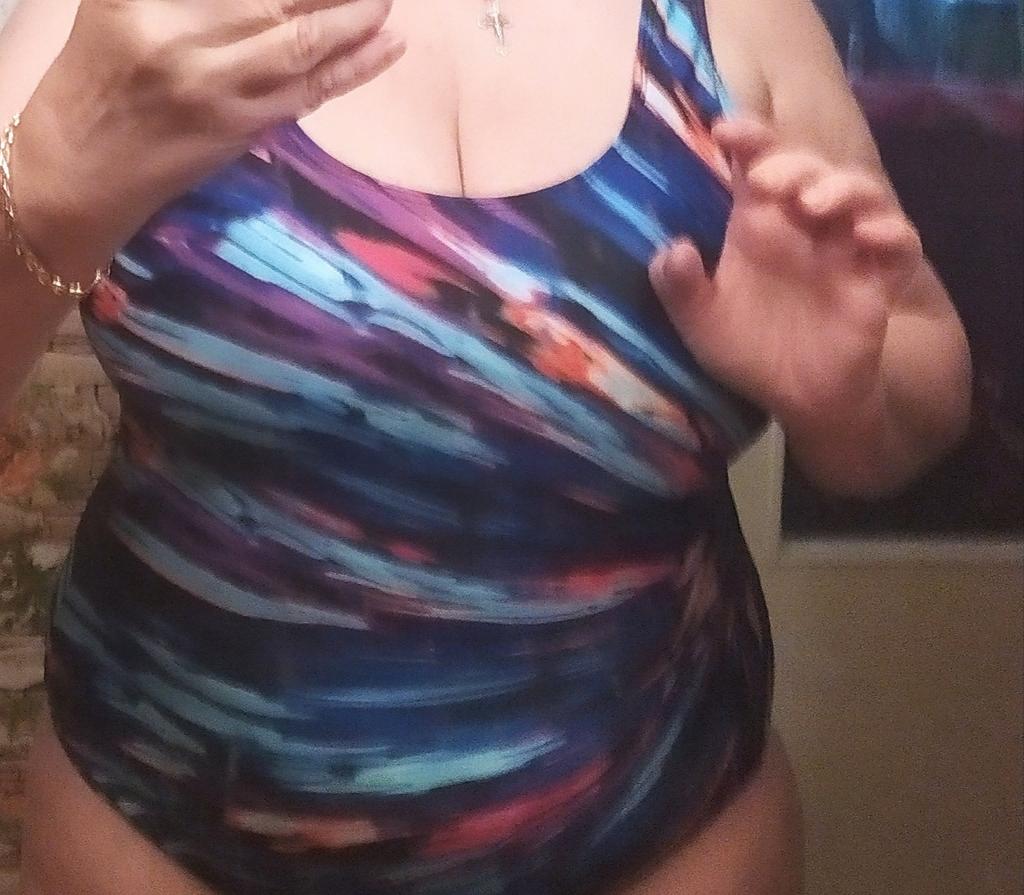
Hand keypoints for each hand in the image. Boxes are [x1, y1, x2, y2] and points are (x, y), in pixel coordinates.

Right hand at [16, 0, 404, 254]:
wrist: (81, 170)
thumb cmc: (96, 75)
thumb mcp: (115, 3)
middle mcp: (179, 35)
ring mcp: (216, 87)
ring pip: (302, 43)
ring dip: (356, 17)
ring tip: (387, 0)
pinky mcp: (242, 128)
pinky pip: (311, 92)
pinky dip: (355, 66)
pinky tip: (389, 43)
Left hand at [648, 115, 923, 434]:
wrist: (799, 399)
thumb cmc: (750, 351)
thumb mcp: (703, 325)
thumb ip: (681, 290)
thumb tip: (670, 250)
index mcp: (759, 225)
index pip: (756, 164)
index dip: (747, 139)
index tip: (723, 130)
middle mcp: (804, 225)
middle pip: (807, 170)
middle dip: (791, 163)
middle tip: (766, 180)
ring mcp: (846, 248)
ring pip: (859, 193)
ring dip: (840, 188)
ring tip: (812, 204)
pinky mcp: (879, 278)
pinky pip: (899, 244)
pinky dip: (889, 232)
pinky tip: (866, 236)